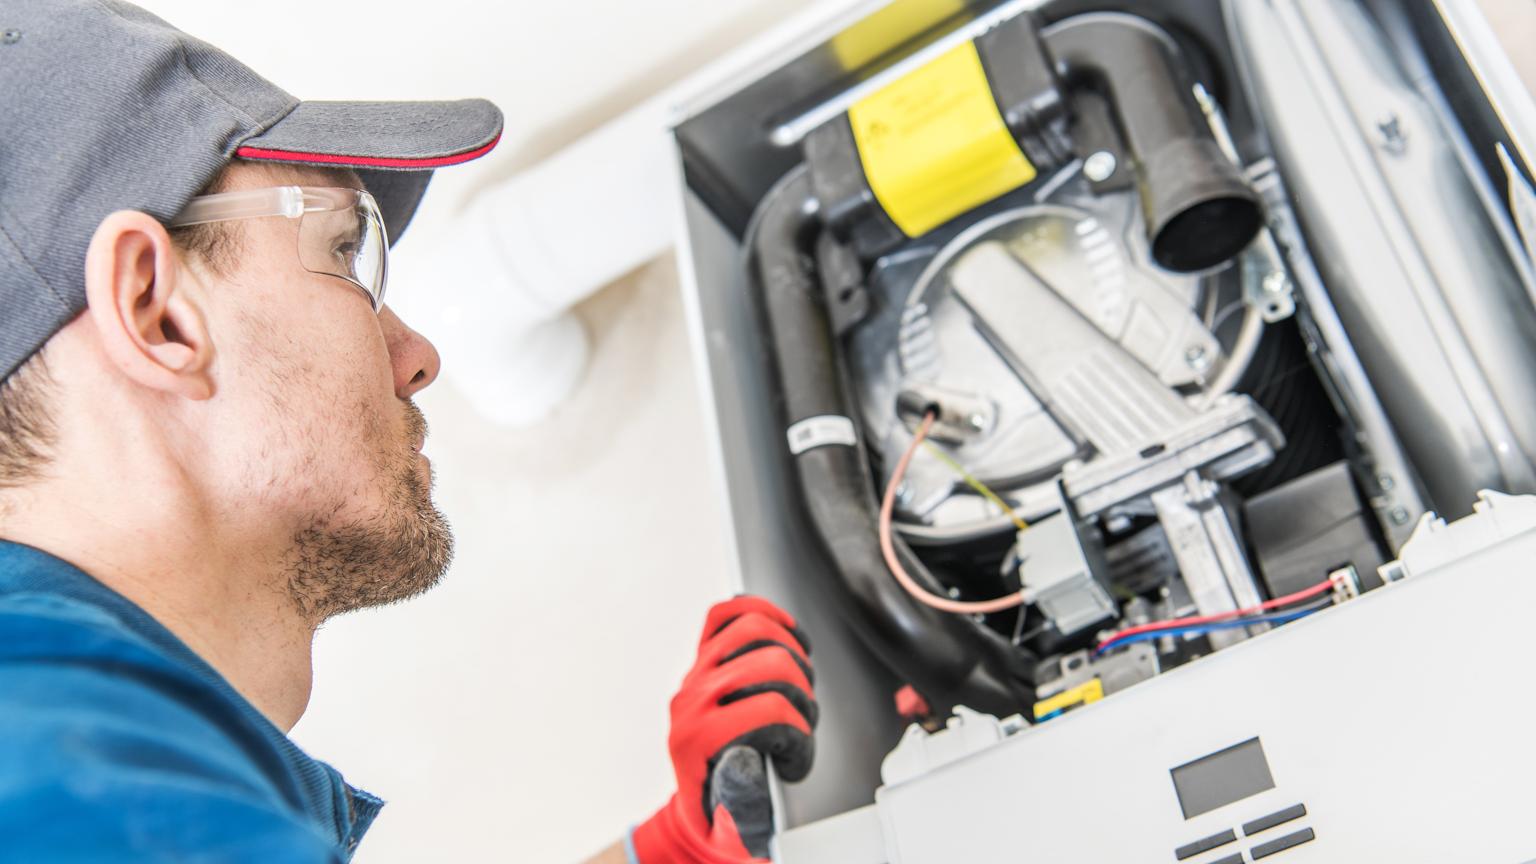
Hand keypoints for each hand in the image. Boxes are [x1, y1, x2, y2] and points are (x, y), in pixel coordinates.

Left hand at [631, 596, 817, 862]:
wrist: (700, 806)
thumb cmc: (723, 816)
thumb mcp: (737, 825)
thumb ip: (743, 800)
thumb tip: (747, 757)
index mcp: (696, 740)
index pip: (770, 710)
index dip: (798, 735)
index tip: (794, 759)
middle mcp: (691, 699)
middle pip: (772, 663)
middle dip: (802, 693)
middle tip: (800, 722)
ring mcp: (696, 673)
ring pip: (754, 629)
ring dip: (792, 654)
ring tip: (798, 685)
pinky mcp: (703, 658)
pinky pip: (727, 615)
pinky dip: (761, 612)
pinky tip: (785, 632)